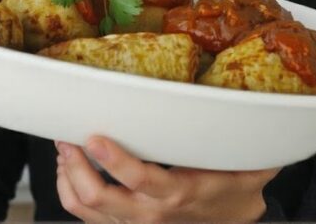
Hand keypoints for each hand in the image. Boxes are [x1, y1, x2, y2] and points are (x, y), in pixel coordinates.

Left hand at [54, 137, 279, 222]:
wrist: (234, 221)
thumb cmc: (235, 187)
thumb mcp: (247, 165)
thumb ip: (240, 139)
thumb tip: (250, 103)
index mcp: (179, 192)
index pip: (138, 180)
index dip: (112, 160)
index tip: (95, 137)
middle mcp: (151, 214)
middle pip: (97, 197)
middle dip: (75, 164)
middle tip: (68, 136)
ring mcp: (134, 223)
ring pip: (83, 207)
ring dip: (67, 175)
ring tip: (65, 148)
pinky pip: (84, 215)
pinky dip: (68, 190)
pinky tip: (70, 168)